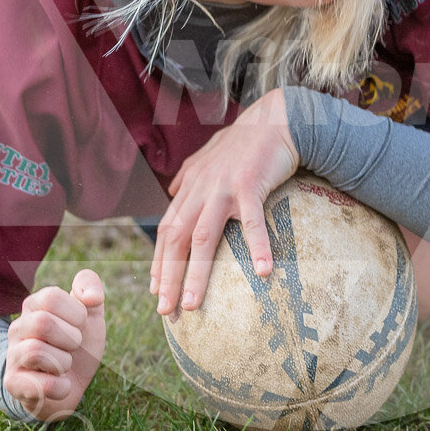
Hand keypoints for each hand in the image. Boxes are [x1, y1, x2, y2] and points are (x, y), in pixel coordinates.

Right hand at [3, 270, 105, 422]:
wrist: (71, 385)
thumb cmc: (78, 345)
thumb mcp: (91, 314)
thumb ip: (90, 287)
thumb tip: (92, 296)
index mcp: (34, 306)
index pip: (51, 297)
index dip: (76, 313)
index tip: (79, 325)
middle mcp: (18, 328)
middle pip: (42, 323)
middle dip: (71, 338)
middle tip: (73, 347)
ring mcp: (13, 356)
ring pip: (36, 351)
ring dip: (64, 362)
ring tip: (64, 366)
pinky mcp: (13, 384)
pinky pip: (38, 385)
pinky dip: (61, 387)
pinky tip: (62, 385)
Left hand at [151, 88, 299, 314]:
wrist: (274, 119)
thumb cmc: (245, 142)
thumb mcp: (208, 157)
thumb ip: (188, 176)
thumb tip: (173, 192)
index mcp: (191, 187)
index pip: (167, 230)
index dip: (158, 261)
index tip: (155, 291)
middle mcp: (201, 190)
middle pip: (176, 239)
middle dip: (167, 277)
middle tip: (165, 311)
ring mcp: (223, 188)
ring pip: (204, 238)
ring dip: (196, 274)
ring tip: (191, 304)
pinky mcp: (250, 185)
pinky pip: (254, 222)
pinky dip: (258, 247)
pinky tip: (263, 273)